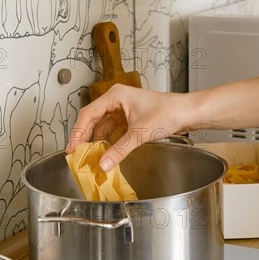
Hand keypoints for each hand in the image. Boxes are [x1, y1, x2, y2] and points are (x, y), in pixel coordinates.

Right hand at [66, 84, 188, 171]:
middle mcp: (117, 100)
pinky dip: (109, 141)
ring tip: (91, 156)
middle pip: (93, 119)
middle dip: (85, 137)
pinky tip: (106, 153)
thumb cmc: (168, 112)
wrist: (187, 113)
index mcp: (116, 95)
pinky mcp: (130, 118)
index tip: (72, 147)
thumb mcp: (140, 134)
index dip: (78, 132)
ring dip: (97, 141)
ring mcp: (123, 109)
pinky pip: (113, 131)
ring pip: (103, 126)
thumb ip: (119, 150)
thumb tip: (103, 164)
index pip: (88, 114)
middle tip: (77, 154)